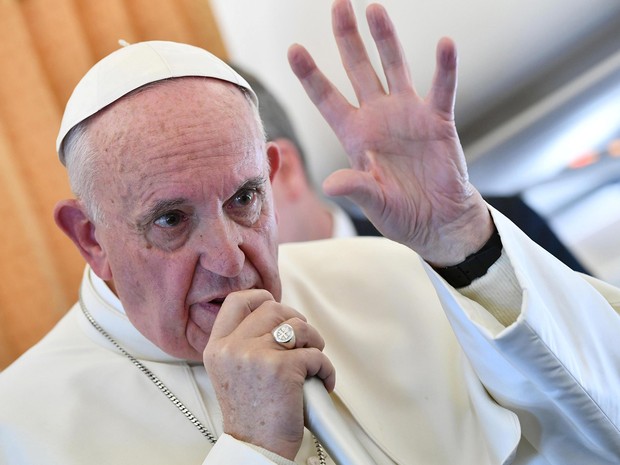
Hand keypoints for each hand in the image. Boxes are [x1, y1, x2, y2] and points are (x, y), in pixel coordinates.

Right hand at [203, 289, 334, 459]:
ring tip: (314, 361)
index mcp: (217, 347)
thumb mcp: (231, 373)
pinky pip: (316, 354)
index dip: (261, 298)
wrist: (256, 449)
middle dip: (296, 320)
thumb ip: (243, 343)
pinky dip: (326, 368)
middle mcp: (233, 347)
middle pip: (273, 308)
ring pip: (299, 327)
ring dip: (314, 342)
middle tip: (303, 340)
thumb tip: (276, 320)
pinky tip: (323, 382)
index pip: (237, 301)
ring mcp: (257, 355)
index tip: (277, 309)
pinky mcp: (283, 368)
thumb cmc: (250, 416)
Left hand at [288, 0, 492, 265]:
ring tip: (375, 9)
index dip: (311, 75)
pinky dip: (444, 68)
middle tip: (339, 4)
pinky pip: (442, 89)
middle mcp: (378, 117)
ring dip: (386, 39)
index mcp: (355, 135)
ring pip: (395, 68)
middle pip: (359, 70)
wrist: (437, 220)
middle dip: (347, 38)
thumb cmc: (400, 213)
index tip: (294, 49)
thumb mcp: (373, 203)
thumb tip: (331, 183)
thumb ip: (356, 188)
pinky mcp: (437, 121)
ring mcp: (408, 115)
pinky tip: (445, 45)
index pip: (327, 99)